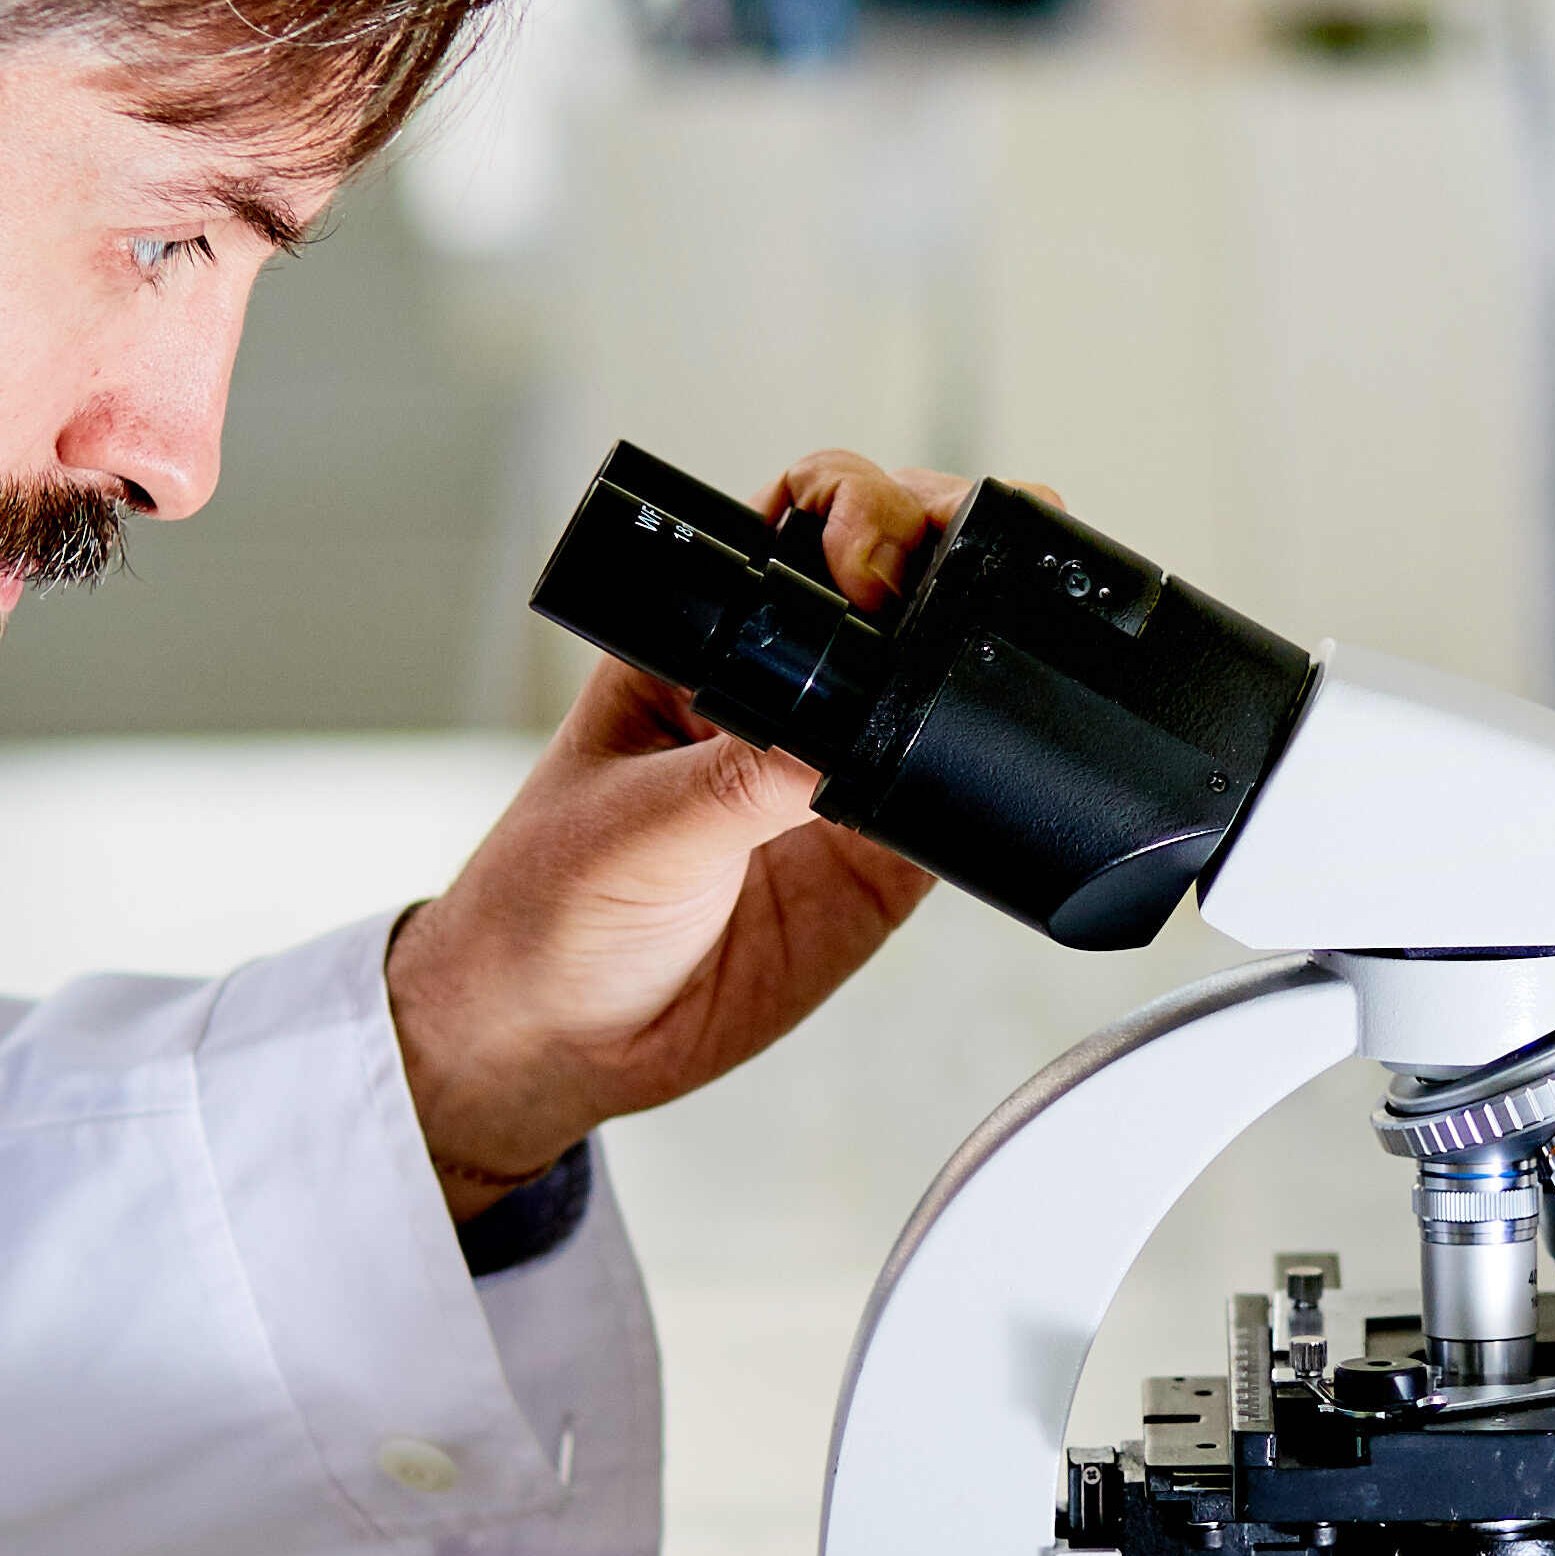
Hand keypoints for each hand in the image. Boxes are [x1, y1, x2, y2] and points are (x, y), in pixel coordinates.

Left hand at [385, 450, 984, 1215]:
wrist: (558, 1043)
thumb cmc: (544, 910)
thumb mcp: (639, 826)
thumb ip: (746, 779)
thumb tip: (849, 739)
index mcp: (703, 646)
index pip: (795, 531)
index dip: (854, 512)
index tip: (873, 565)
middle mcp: (783, 693)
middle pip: (892, 578)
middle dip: (942, 544)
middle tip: (959, 573)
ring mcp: (839, 773)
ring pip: (936, 678)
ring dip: (982, 641)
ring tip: (1011, 625)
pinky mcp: (881, 859)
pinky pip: (956, 800)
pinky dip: (993, 777)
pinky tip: (1004, 758)